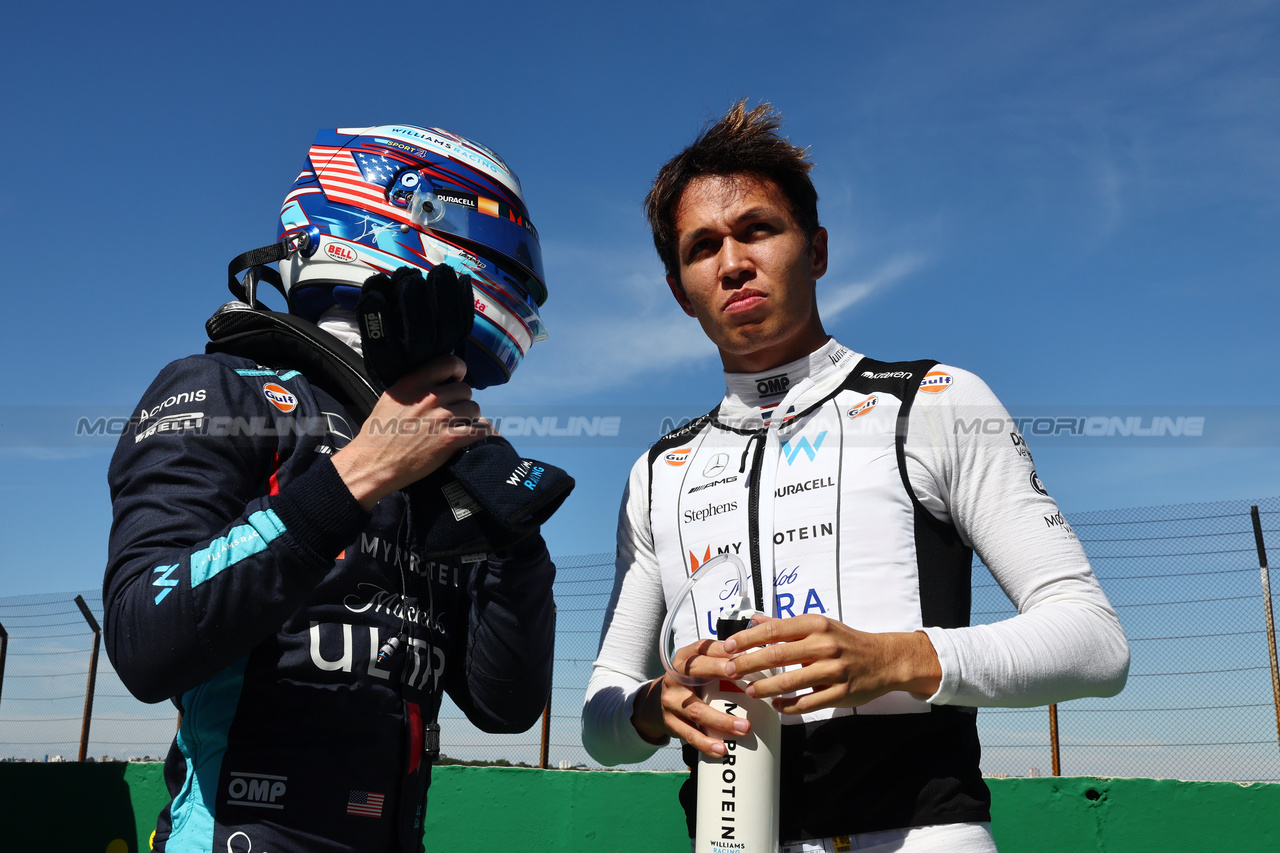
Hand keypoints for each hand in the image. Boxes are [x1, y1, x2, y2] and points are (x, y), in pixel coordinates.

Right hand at [332, 354, 488, 509]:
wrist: (374, 463)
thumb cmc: (379, 433)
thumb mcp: (391, 398)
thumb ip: (414, 385)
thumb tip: (435, 380)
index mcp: (413, 383)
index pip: (450, 362)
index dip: (459, 369)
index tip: (457, 379)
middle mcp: (430, 397)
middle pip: (466, 389)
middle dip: (462, 400)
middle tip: (454, 411)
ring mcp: (441, 418)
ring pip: (474, 409)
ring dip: (469, 417)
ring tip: (459, 425)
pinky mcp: (449, 440)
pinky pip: (479, 429)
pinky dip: (479, 433)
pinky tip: (472, 436)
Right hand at [631, 638, 748, 757]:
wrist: (659, 702)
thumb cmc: (691, 682)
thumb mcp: (700, 666)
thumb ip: (721, 661)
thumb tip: (756, 659)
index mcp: (685, 657)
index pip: (703, 648)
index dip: (721, 651)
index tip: (742, 657)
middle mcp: (675, 675)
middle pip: (697, 670)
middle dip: (721, 673)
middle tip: (746, 685)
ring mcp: (671, 699)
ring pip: (697, 710)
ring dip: (721, 721)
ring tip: (744, 728)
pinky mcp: (671, 721)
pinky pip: (690, 734)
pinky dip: (706, 743)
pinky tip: (721, 750)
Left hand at [721, 615, 941, 714]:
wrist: (884, 659)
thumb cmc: (846, 641)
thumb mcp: (818, 625)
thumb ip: (785, 625)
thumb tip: (754, 620)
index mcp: (815, 625)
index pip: (773, 630)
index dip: (747, 639)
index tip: (728, 647)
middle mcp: (823, 645)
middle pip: (776, 655)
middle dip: (748, 664)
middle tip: (729, 670)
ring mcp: (832, 671)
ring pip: (789, 682)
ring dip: (764, 688)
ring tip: (750, 690)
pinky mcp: (839, 693)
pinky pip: (807, 703)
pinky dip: (787, 706)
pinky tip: (776, 705)